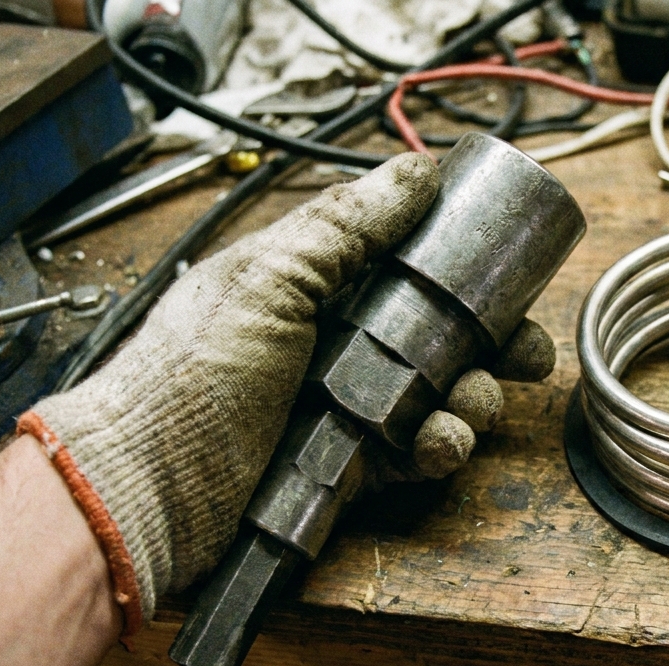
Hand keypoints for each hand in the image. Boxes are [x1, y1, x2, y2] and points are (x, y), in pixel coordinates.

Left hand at [18, 153, 554, 636]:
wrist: (145, 490)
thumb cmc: (187, 378)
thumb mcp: (267, 280)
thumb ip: (344, 227)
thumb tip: (415, 173)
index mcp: (311, 284)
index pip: (404, 261)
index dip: (460, 266)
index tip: (507, 270)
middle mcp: (333, 341)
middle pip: (438, 333)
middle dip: (490, 343)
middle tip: (523, 353)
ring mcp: (344, 405)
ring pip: (439, 395)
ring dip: (472, 398)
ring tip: (470, 404)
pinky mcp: (350, 465)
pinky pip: (415, 451)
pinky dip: (439, 448)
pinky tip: (439, 444)